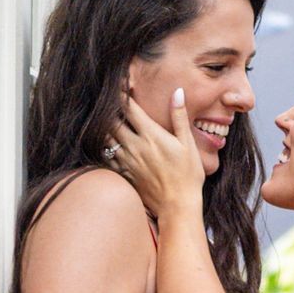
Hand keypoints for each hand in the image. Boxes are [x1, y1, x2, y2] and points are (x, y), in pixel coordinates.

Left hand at [110, 90, 205, 219]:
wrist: (178, 206)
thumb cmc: (187, 175)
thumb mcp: (187, 143)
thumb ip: (179, 117)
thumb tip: (177, 92)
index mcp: (151, 135)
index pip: (129, 108)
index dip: (123, 94)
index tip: (121, 86)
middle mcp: (135, 146)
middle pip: (112, 121)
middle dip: (110, 110)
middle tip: (110, 103)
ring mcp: (127, 161)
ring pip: (106, 139)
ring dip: (105, 128)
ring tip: (107, 121)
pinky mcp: (125, 174)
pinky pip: (108, 158)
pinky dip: (106, 148)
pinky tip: (109, 146)